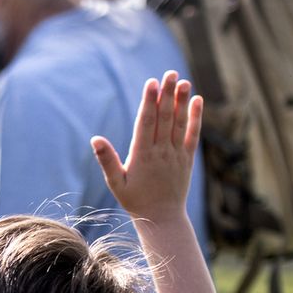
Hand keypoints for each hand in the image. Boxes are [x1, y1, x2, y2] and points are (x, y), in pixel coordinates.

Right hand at [90, 71, 201, 222]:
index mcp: (142, 156)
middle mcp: (161, 153)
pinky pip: (192, 135)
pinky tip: (197, 100)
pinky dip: (195, 118)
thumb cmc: (135, 200)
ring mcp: (176, 155)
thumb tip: (95, 139)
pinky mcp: (187, 159)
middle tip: (169, 73)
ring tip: (183, 81)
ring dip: (182, 101)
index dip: (149, 102)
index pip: (146, 123)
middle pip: (165, 118)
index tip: (151, 83)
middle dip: (167, 95)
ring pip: (179, 123)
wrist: (162, 219)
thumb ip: (107, 160)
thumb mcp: (116, 183)